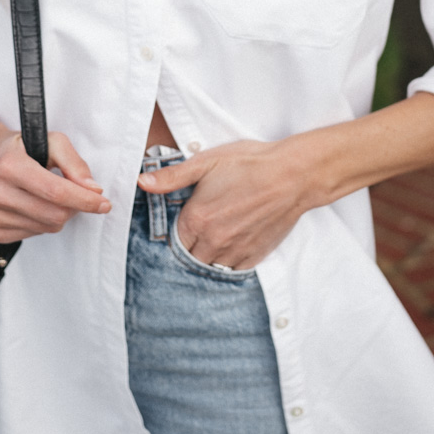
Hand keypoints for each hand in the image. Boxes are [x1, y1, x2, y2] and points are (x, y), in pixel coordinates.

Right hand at [0, 120, 110, 242]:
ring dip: (58, 214)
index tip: (103, 203)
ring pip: (47, 228)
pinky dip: (41, 222)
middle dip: (74, 206)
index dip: (85, 200)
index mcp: (9, 166)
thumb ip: (74, 162)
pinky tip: (32, 204)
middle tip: (75, 193)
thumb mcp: (48, 140)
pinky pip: (33, 235)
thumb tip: (93, 189)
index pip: (56, 192)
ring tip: (46, 194)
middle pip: (54, 215)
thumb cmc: (17, 147)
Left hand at [137, 139, 308, 270]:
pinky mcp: (255, 256)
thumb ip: (172, 177)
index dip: (176, 231)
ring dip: (208, 257)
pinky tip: (231, 248)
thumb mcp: (206, 162)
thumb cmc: (250, 163)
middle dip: (190, 247)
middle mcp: (213, 241)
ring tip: (214, 241)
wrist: (293, 175)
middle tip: (198, 232)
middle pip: (189, 257)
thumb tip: (141, 182)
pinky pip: (233, 271)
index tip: (183, 223)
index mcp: (197, 219)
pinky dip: (228, 263)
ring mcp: (235, 251)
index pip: (173, 240)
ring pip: (210, 267)